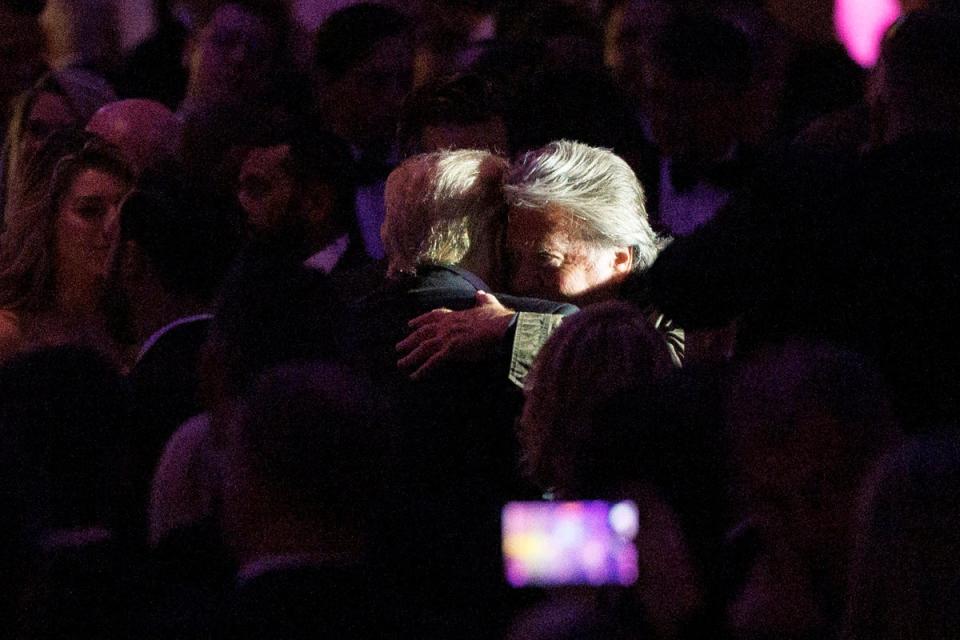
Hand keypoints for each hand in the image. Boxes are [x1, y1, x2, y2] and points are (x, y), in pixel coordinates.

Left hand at [397, 291, 515, 379]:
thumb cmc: (498, 318)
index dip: (420, 320)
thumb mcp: (490, 305)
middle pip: (423, 333)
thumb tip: (481, 293)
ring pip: (423, 347)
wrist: (502, 328)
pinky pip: (432, 362)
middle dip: (410, 340)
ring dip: (411, 356)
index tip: (410, 324)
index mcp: (455, 315)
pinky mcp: (451, 350)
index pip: (433, 316)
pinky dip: (422, 369)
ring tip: (400, 364)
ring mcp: (447, 337)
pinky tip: (414, 377)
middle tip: (398, 347)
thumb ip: (483, 300)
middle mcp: (447, 325)